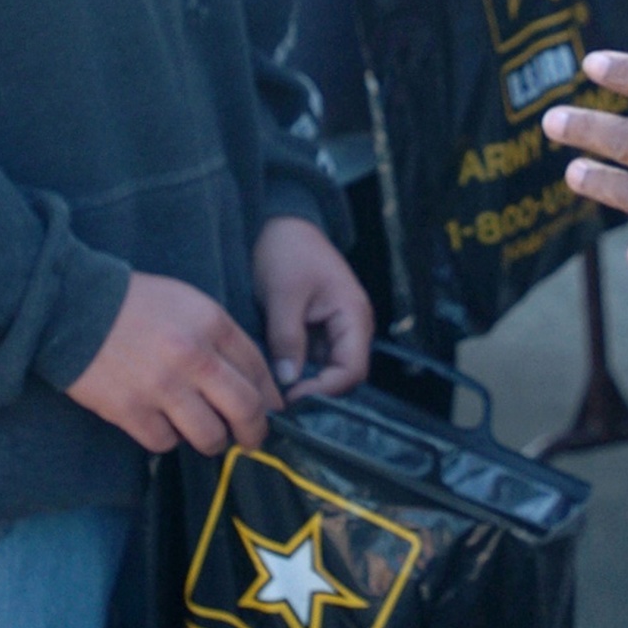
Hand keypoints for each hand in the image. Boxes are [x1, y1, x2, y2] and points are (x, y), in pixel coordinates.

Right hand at [65, 271, 280, 454]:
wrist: (71, 307)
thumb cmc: (133, 304)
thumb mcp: (187, 303)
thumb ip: (220, 338)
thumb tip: (251, 382)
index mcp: (212, 323)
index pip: (258, 370)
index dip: (270, 397)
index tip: (271, 411)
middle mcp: (193, 356)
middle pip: (245, 409)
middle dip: (255, 432)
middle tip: (250, 440)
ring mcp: (162, 386)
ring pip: (209, 436)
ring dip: (212, 441)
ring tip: (205, 436)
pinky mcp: (130, 410)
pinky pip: (166, 443)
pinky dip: (168, 439)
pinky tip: (162, 425)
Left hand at [253, 214, 372, 399]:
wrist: (281, 225)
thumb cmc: (287, 251)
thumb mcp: (283, 295)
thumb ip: (287, 339)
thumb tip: (288, 380)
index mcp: (353, 317)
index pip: (352, 371)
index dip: (325, 390)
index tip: (291, 397)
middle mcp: (351, 328)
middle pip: (343, 377)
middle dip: (316, 391)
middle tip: (280, 402)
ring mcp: (335, 331)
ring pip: (327, 372)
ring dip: (305, 383)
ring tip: (274, 392)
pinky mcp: (318, 331)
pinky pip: (313, 361)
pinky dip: (297, 371)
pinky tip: (274, 377)